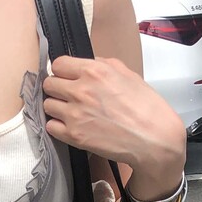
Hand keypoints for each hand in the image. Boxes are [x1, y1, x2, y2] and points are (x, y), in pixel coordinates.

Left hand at [41, 55, 186, 179]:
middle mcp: (80, 90)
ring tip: (70, 111)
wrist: (153, 137)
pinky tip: (70, 125)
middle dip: (57, 88)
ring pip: (47, 105)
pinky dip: (57, 126)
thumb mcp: (127, 74)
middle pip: (49, 84)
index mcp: (94, 71)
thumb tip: (85, 65)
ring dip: (56, 107)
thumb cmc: (146, 106)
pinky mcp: (73, 135)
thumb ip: (102, 65)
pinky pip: (50, 126)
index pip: (58, 64)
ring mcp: (74, 114)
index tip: (67, 77)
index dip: (62, 71)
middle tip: (68, 95)